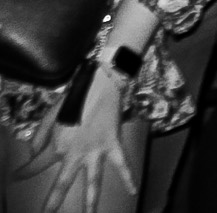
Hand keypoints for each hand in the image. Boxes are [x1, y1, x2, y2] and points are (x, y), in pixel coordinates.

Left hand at [18, 66, 136, 212]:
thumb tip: (33, 153)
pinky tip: (133, 190)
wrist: (101, 83)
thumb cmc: (75, 97)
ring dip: (91, 200)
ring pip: (93, 181)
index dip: (25, 171)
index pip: (37, 164)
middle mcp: (76, 153)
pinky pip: (122, 164)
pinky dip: (128, 177)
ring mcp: (96, 151)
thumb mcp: (50, 115)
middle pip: (62, 183)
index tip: (16, 176)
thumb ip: (39, 136)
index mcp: (58, 145)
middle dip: (52, 201)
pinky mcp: (113, 145)